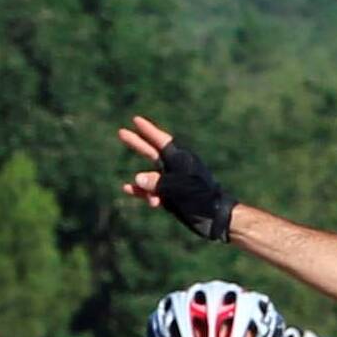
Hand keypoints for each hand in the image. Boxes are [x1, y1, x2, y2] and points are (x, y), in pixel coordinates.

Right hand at [113, 117, 235, 240]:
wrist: (216, 217)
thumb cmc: (200, 197)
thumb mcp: (177, 187)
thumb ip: (156, 182)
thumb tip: (136, 179)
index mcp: (180, 160)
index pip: (161, 141)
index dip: (148, 131)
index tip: (136, 120)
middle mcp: (175, 169)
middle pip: (152, 153)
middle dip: (137, 144)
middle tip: (121, 132)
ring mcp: (173, 182)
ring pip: (150, 177)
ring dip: (141, 182)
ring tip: (127, 186)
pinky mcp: (171, 196)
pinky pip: (152, 192)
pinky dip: (142, 193)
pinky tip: (128, 191)